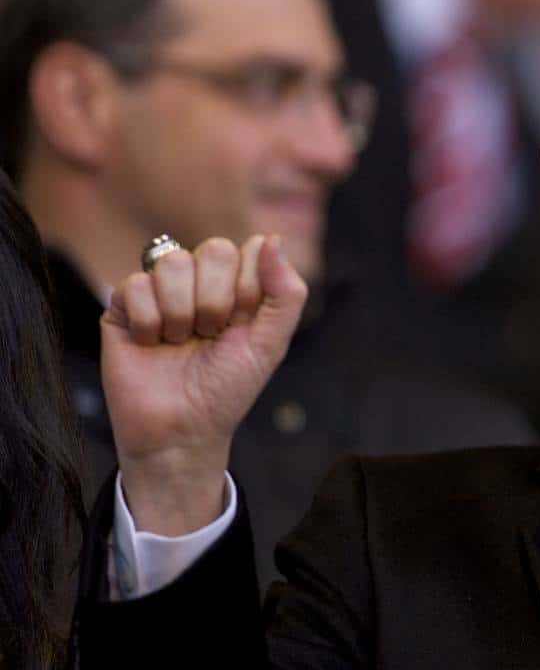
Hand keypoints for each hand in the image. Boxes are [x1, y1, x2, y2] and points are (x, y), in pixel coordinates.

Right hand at [101, 235, 306, 534]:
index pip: (251, 249)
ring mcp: (161, 289)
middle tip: (210, 336)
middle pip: (215, 249)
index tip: (242, 326)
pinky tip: (151, 343)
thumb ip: (286, 293)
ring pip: (174, 262)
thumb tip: (273, 238)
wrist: (180, 431)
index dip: (250, 289)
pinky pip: (137, 284)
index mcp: (239, 286)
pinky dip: (149, 322)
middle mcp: (201, 281)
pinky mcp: (123, 304)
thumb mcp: (270, 345)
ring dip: (182, 313)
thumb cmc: (226, 390)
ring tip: (180, 342)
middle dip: (218, 301)